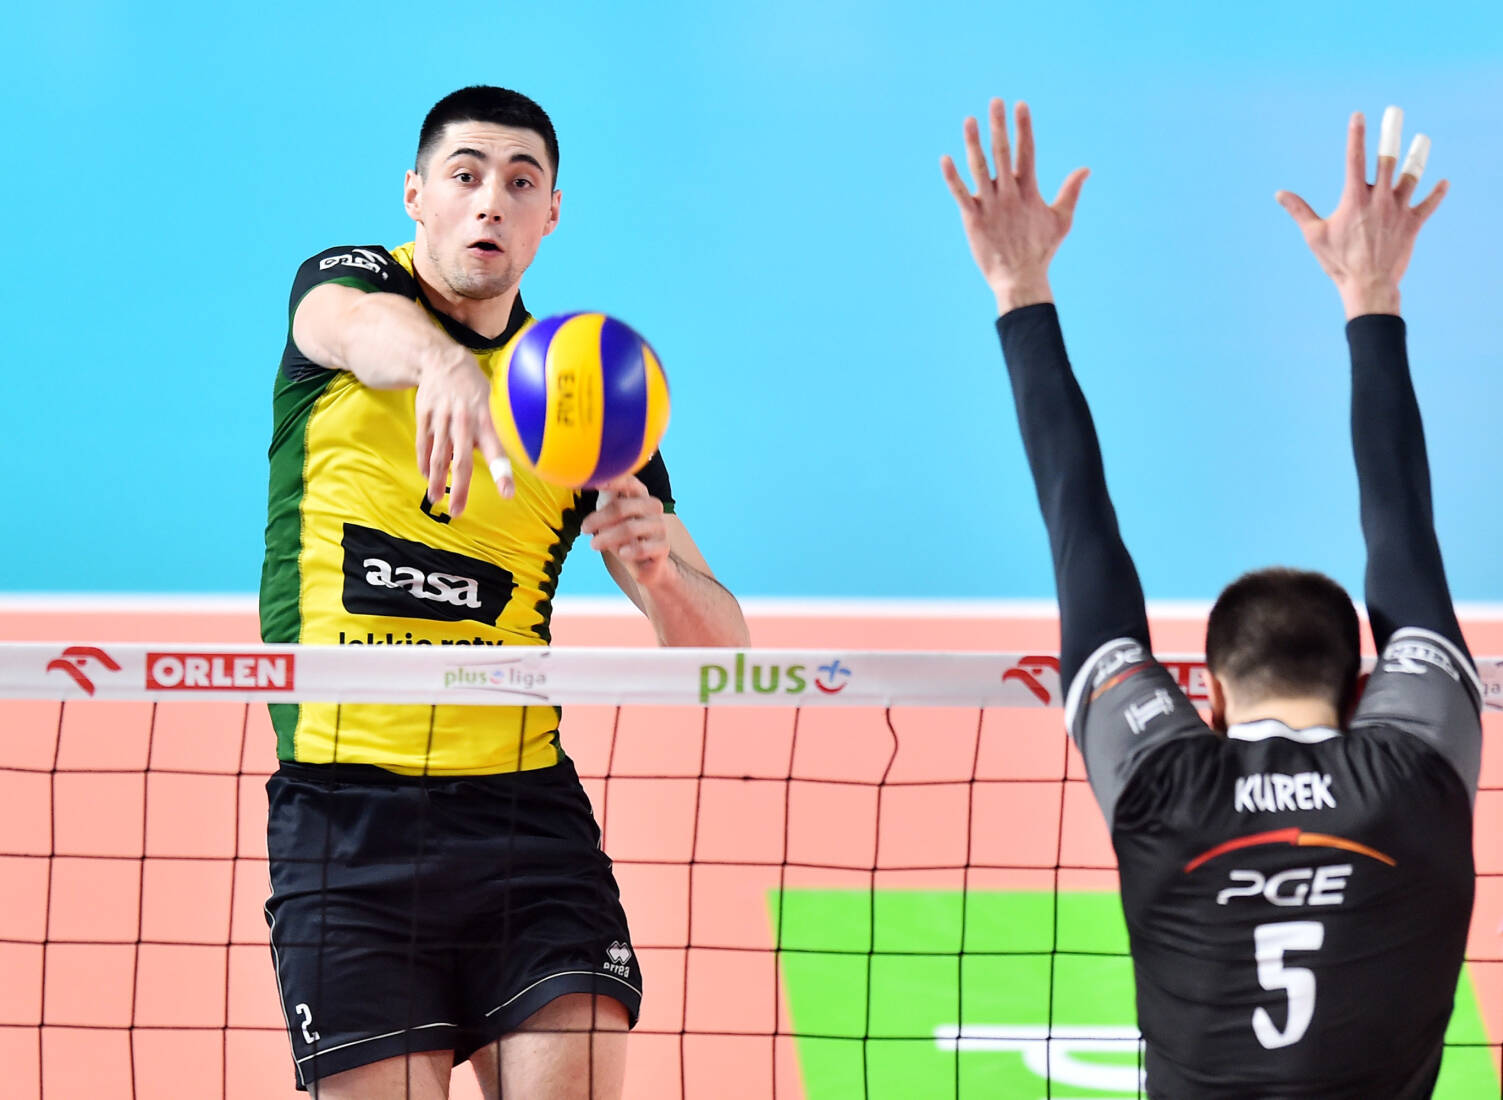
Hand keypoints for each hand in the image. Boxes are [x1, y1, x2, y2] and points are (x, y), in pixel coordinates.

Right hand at [413, 347, 511, 517]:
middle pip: (461, 461)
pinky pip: (423, 445)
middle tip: (457, 512)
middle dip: (460, 489)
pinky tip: (427, 477)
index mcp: (486, 419)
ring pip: (438, 456)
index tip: (508, 493)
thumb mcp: (494, 402)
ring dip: (436, 481)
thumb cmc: (475, 389)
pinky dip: (424, 463)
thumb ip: (497, 431)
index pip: (497, 449)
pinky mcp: (424, 416)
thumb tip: (516, 458)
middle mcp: (465, 420)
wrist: (441, 360)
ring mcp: (442, 418)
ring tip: (437, 499)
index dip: (502, 472)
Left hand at [580, 475, 672, 586]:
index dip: (614, 482)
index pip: (629, 482)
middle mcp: (652, 507)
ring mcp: (659, 526)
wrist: (642, 562)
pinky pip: (643, 548)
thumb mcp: (611, 513)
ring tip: (594, 544)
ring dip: (607, 537)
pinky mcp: (663, 546)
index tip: (597, 484)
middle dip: (599, 518)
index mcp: (640, 494)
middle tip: (584, 528)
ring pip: (630, 528)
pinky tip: (621, 553)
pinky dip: (629, 551)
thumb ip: (606, 496)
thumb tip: (594, 479)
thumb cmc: (622, 532)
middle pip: (622, 507)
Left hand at [941, 98, 1089, 313]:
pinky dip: (952, 177)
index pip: (1028, 152)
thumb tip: (1087, 168)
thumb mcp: (1062, 220)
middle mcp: (1010, 194)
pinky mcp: (973, 219)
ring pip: (980, 168)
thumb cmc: (1041, 251)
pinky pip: (960, 194)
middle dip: (999, 126)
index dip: (1024, 127)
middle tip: (995, 101)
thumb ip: (1071, 192)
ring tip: (969, 119)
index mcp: (1030, 191)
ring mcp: (990, 206)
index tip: (1020, 105)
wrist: (1020, 279)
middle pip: (1003, 153)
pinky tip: (944, 158)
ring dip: (974, 143)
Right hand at [1276, 108, 1446, 318]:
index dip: (1356, 135)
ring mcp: (1399, 210)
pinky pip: (1429, 205)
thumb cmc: (1338, 262)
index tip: (1359, 115)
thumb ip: (1299, 211)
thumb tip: (1279, 194)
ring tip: (1423, 139)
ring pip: (1412, 176)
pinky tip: (1444, 183)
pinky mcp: (1413, 224)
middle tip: (1394, 112)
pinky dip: (1437, 193)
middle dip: (1391, 133)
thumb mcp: (1314, 236)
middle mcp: (1379, 199)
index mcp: (1354, 199)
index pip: (1355, 159)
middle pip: (1388, 159)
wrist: (1368, 285)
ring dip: (1418, 155)